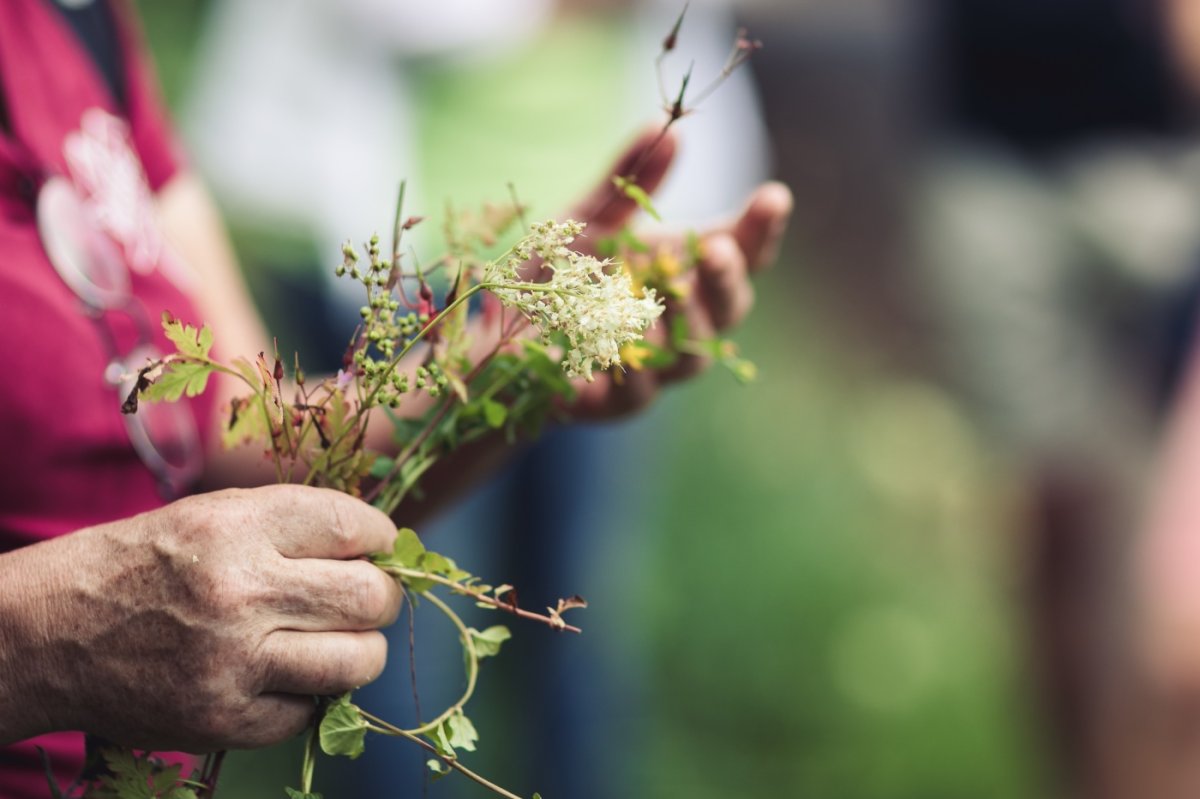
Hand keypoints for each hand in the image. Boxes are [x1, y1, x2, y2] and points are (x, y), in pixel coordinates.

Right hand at [0, 485, 400, 751]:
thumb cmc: (144, 563)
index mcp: (237, 526)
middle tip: (365, 599)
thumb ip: (294, 526)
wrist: (49, 632)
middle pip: (369, 598)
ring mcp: (233, 662)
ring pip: (358, 661)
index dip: (380, 537)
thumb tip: (379, 547)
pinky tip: (281, 675)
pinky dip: (308, 695)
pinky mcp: (225, 720)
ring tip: (334, 642)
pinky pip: (311, 711)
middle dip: (381, 597)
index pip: (353, 525)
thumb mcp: (212, 514)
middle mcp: (240, 591)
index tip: (378, 547)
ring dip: (360, 651)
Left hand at [565, 126, 793, 416]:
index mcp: (686, 271)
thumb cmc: (554, 274)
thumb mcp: (588, 217)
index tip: (773, 196)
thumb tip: (668, 128)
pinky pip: (639, 390)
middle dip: (728, 278)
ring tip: (673, 291)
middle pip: (730, 306)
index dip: (763, 229)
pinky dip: (638, 364)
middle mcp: (682, 321)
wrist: (499, 338)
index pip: (743, 253)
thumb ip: (630, 178)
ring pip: (693, 353)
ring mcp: (656, 365)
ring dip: (687, 320)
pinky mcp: (618, 401)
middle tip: (718, 249)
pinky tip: (629, 338)